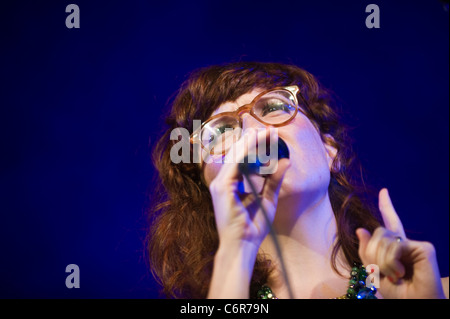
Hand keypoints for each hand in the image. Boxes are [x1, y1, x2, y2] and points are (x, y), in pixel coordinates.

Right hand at [208, 128, 289, 247]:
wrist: (243, 245)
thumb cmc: (253, 226)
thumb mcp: (268, 199)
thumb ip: (274, 180)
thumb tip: (285, 161)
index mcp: (230, 184)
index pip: (242, 159)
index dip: (255, 145)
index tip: (270, 135)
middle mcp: (222, 181)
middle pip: (238, 154)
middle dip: (255, 140)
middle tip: (271, 129)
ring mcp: (219, 184)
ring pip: (236, 155)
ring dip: (252, 142)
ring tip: (267, 132)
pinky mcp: (221, 188)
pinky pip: (235, 164)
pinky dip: (247, 152)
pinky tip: (258, 143)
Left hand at [356, 188, 445, 298]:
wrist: (416, 304)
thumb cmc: (397, 292)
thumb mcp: (374, 272)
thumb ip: (366, 251)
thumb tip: (360, 229)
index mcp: (394, 247)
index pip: (389, 222)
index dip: (386, 206)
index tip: (384, 191)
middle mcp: (404, 242)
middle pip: (377, 233)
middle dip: (372, 253)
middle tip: (383, 273)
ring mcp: (414, 244)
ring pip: (383, 239)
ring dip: (382, 261)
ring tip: (394, 275)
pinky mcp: (424, 247)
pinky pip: (394, 246)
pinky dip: (391, 262)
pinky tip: (400, 273)